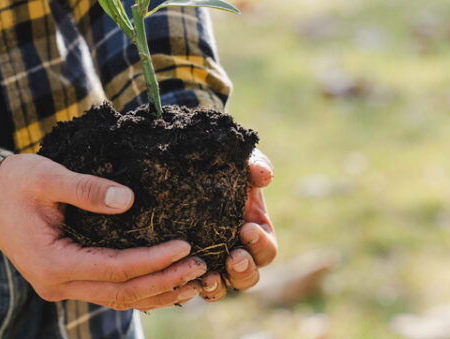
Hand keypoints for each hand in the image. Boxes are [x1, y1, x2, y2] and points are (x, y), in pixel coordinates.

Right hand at [0, 154, 204, 311]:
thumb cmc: (15, 182)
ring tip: (194, 280)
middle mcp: (57, 284)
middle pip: (121, 292)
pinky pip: (108, 290)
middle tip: (200, 266)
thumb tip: (127, 199)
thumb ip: (86, 188)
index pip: (115, 268)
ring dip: (156, 292)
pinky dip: (138, 289)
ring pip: (117, 298)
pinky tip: (166, 282)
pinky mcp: (67, 279)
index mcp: (53, 262)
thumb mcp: (49, 176)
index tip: (185, 245)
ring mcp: (61, 285)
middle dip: (163, 281)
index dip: (153, 260)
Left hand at [197, 148, 276, 300]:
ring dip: (218, 285)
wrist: (185, 171)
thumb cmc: (221, 168)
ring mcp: (213, 263)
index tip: (246, 228)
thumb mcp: (241, 162)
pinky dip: (190, 286)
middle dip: (244, 270)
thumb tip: (263, 176)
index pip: (266, 250)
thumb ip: (256, 164)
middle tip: (234, 257)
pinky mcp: (187, 266)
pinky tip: (183, 277)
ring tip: (208, 276)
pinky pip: (191, 286)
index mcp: (256, 233)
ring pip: (222, 288)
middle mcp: (237, 253)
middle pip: (249, 276)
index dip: (260, 243)